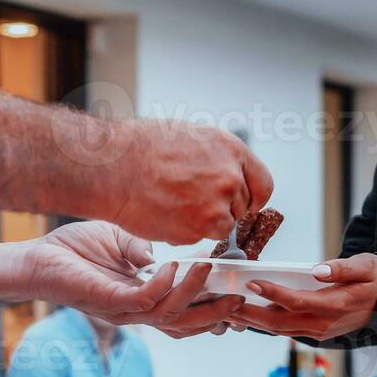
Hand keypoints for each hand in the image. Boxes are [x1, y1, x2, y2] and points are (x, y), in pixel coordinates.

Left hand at [17, 222, 243, 328]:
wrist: (36, 257)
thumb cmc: (72, 250)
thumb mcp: (118, 241)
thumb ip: (143, 249)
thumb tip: (165, 255)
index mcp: (141, 298)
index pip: (183, 312)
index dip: (209, 306)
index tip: (233, 288)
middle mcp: (135, 311)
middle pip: (184, 325)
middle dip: (214, 314)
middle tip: (238, 297)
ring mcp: (122, 310)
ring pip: (169, 315)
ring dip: (193, 294)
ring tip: (210, 270)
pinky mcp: (107, 302)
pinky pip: (144, 301)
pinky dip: (163, 285)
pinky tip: (172, 266)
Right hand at [109, 121, 273, 245]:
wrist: (114, 168)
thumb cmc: (142, 148)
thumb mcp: (192, 138)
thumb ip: (217, 160)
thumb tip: (227, 176)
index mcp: (231, 150)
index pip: (262, 184)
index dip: (251, 197)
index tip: (243, 203)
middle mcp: (230, 177)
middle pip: (239, 208)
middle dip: (219, 208)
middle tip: (188, 200)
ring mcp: (217, 205)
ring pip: (221, 226)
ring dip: (202, 223)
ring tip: (172, 204)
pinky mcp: (200, 228)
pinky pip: (200, 238)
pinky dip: (185, 233)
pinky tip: (164, 214)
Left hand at [230, 253, 376, 338]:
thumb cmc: (376, 279)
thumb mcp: (366, 266)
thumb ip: (343, 268)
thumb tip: (318, 270)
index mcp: (335, 305)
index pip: (296, 302)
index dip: (273, 294)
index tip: (252, 283)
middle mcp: (323, 323)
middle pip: (279, 323)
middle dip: (250, 315)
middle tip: (226, 306)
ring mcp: (319, 331)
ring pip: (279, 330)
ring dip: (253, 322)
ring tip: (228, 313)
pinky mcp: (316, 332)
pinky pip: (285, 330)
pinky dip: (265, 325)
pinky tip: (248, 316)